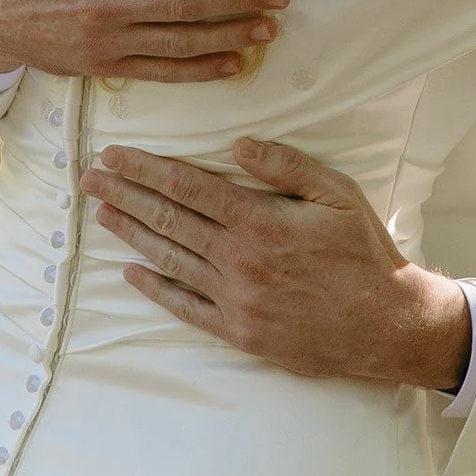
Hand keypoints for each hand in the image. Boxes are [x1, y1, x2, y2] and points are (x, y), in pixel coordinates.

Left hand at [80, 139, 472, 390]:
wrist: (386, 324)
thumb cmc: (364, 251)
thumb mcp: (337, 193)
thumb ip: (286, 165)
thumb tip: (237, 142)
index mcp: (261, 221)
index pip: (189, 187)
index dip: (147, 169)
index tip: (115, 154)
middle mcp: (239, 261)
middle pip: (169, 220)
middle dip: (125, 194)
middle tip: (89, 178)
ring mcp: (235, 300)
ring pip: (170, 260)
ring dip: (131, 234)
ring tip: (102, 213)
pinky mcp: (239, 332)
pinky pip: (186, 307)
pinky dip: (155, 289)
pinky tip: (132, 272)